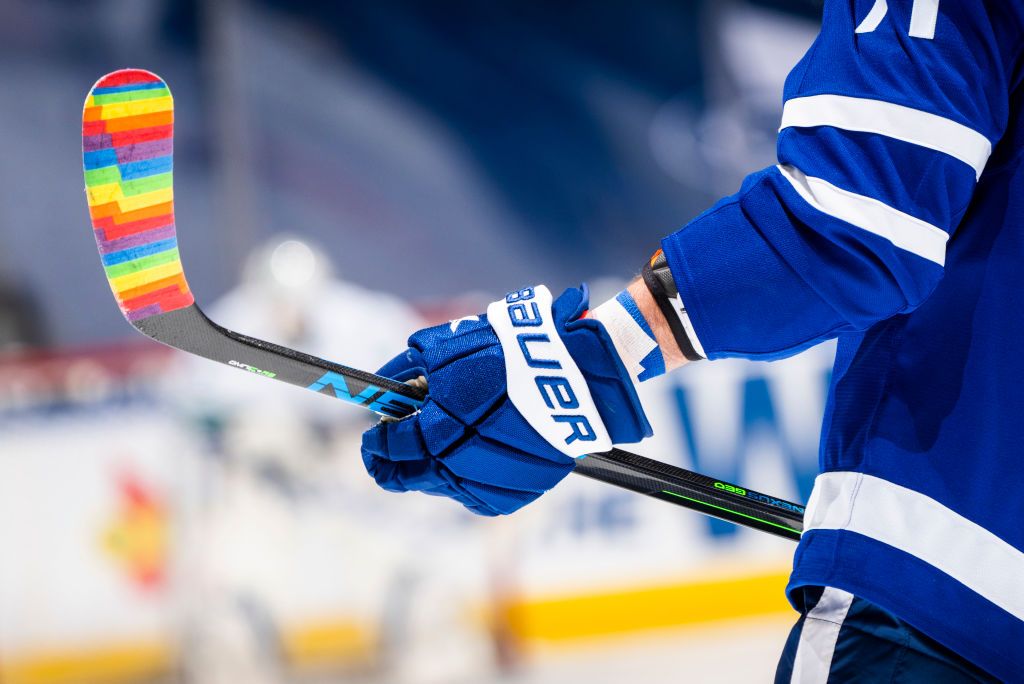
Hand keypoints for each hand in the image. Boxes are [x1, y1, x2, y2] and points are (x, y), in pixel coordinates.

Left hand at [361, 285, 651, 515]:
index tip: (374, 435)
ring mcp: (483, 487)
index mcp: (433, 435)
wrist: (573, 380)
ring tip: (443, 442)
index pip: (387, 448)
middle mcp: (453, 469)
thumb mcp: (445, 349)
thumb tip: (381, 384)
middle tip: (388, 450)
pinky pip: (475, 492)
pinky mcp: (510, 497)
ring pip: (440, 485)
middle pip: (408, 478)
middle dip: (394, 463)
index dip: (375, 443)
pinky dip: (467, 476)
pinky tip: (473, 454)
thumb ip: (405, 369)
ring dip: (432, 467)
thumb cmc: (506, 356)